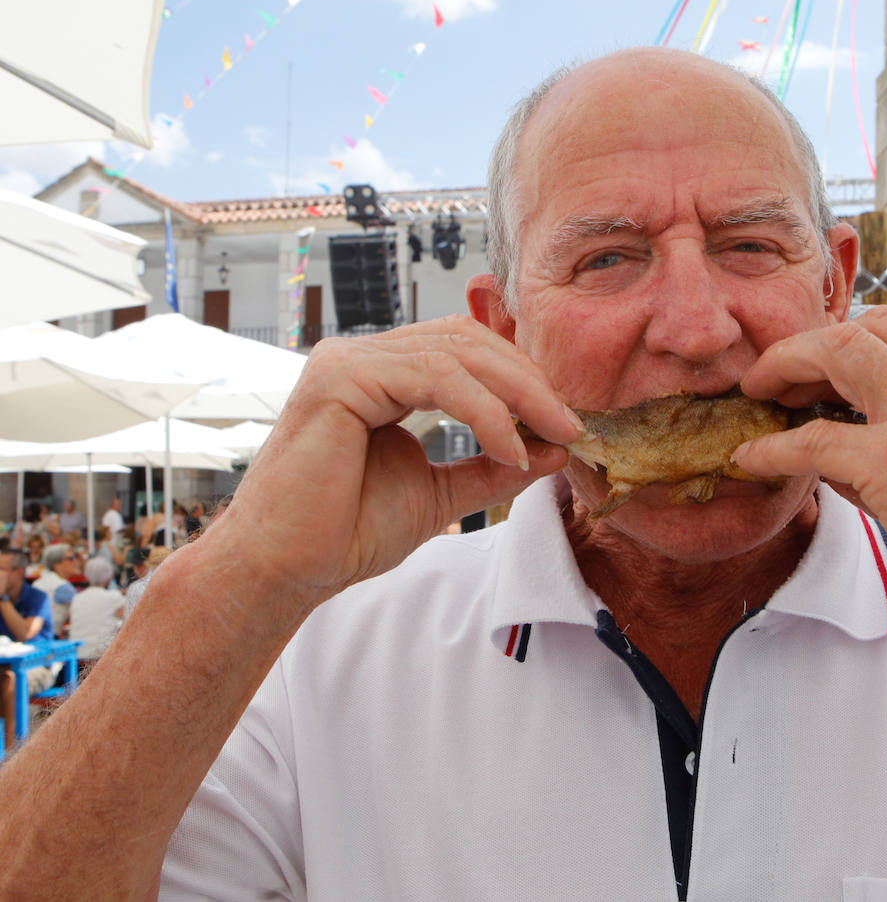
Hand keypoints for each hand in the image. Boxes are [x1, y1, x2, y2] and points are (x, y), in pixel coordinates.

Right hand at [199, 315, 582, 614]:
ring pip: (458, 353)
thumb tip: (556, 448)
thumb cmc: (346, 534)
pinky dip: (484, 410)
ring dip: (519, 393)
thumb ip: (493, 466)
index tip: (567, 421)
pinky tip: (509, 447)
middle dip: (531, 382)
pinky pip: (435, 377)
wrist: (287, 571)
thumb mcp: (442, 494)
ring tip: (554, 434)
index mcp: (383, 375)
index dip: (523, 378)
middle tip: (574, 423)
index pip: (468, 350)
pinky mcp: (341, 377)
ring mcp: (348, 361)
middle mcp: (363, 357)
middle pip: (469, 342)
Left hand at [733, 306, 886, 687]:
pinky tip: (752, 457)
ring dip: (786, 365)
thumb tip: (847, 439)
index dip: (859, 344)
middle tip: (776, 375)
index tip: (822, 370)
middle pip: (875, 326)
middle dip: (814, 342)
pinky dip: (774, 447)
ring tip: (757, 393)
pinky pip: (816, 439)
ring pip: (842, 351)